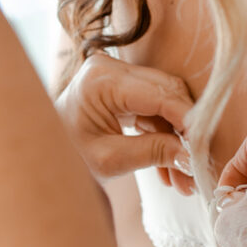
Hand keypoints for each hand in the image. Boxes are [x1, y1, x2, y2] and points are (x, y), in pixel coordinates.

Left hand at [56, 53, 194, 187]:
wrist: (42, 151)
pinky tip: (170, 168)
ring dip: (177, 139)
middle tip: (196, 167)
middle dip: (186, 131)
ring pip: (166, 102)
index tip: (204, 149)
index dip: (188, 120)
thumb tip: (191, 156)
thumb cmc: (66, 154)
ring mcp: (118, 74)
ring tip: (183, 179)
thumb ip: (152, 152)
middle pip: (168, 93)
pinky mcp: (123, 87)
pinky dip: (164, 136)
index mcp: (102, 80)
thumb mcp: (109, 160)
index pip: (160, 94)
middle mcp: (111, 68)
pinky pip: (154, 107)